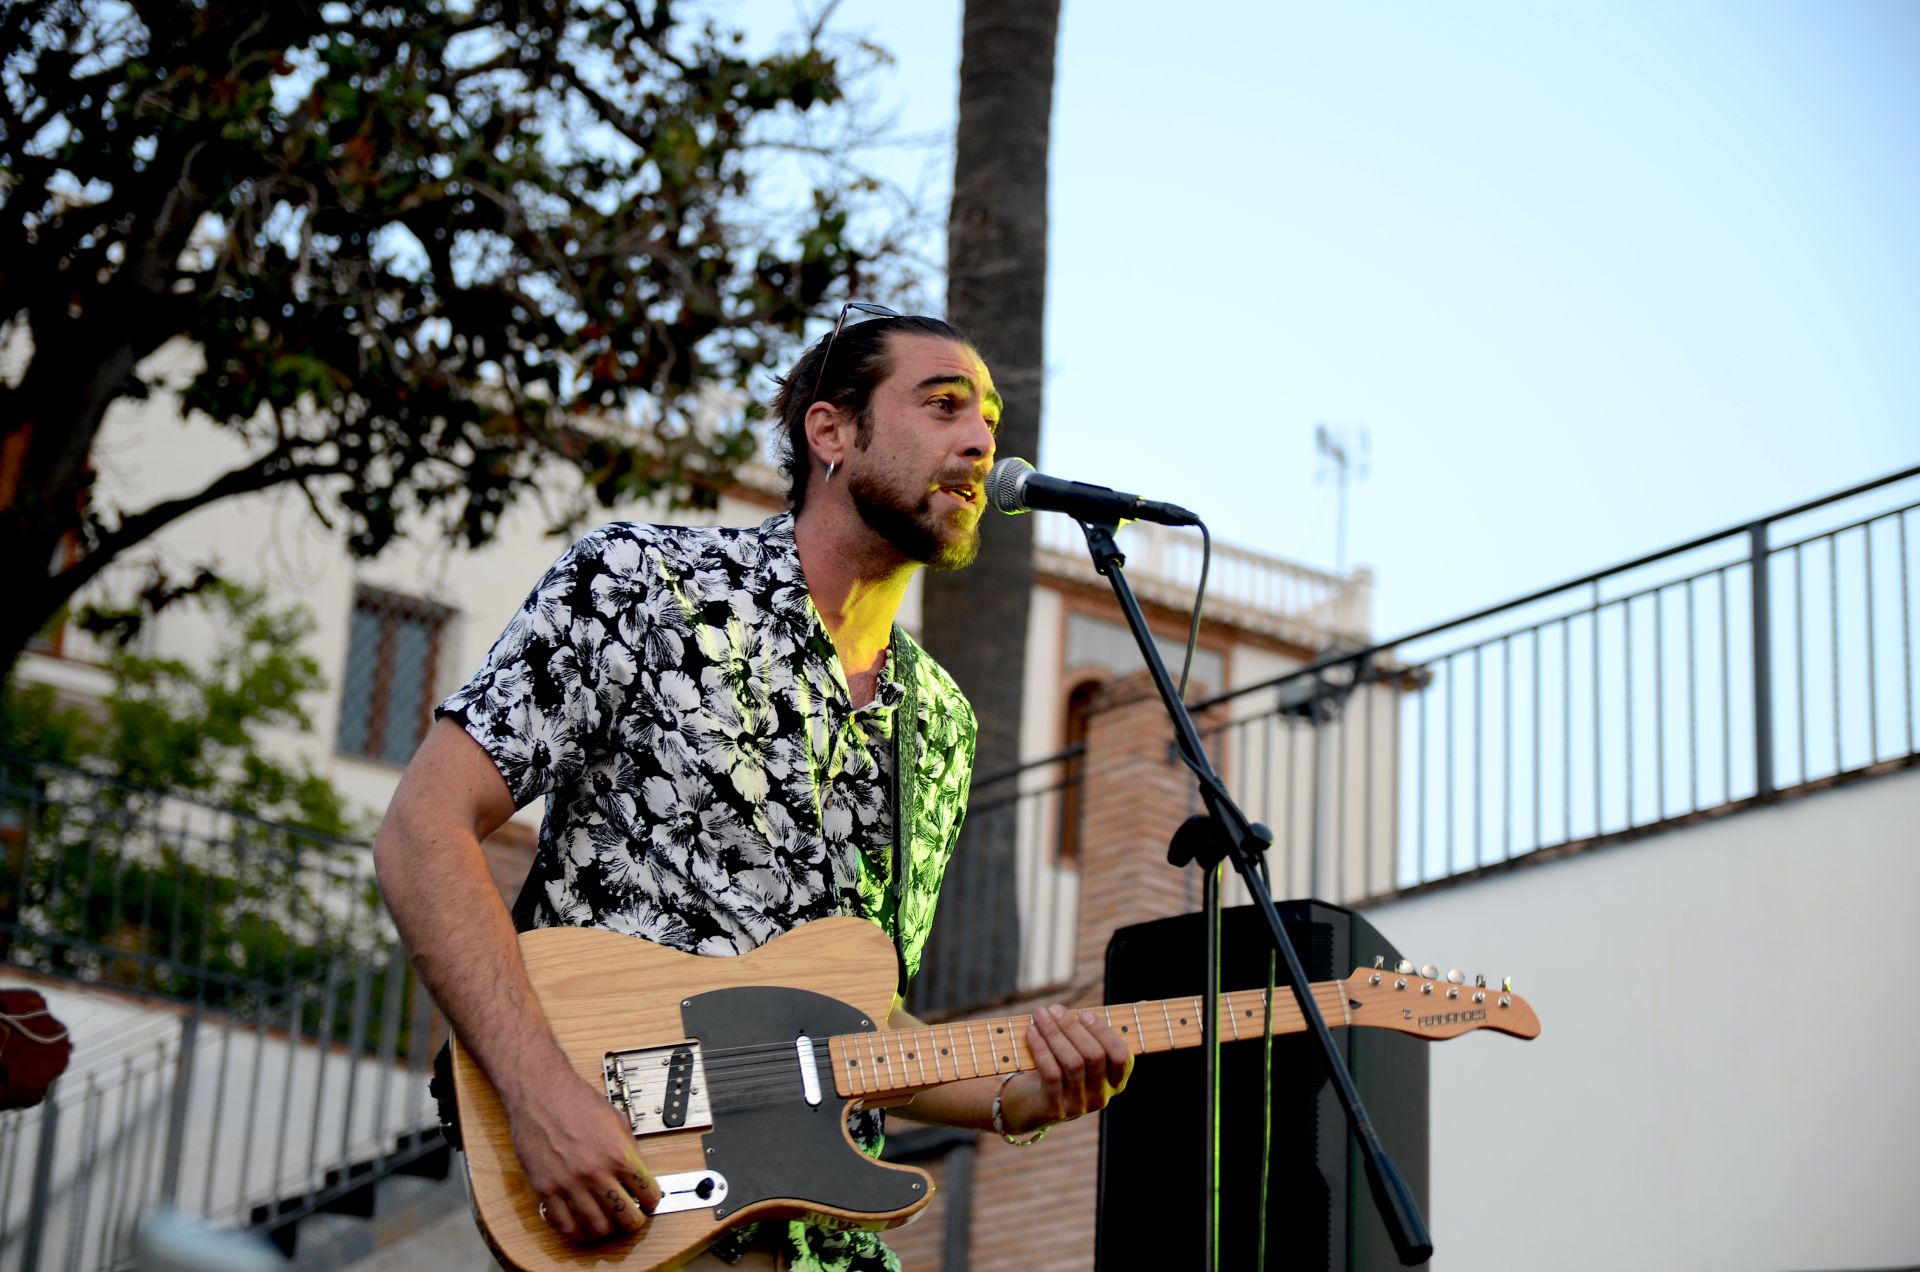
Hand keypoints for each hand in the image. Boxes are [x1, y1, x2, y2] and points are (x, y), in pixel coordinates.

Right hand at [508, 1069, 663, 1241]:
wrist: (541, 1093)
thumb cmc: (576, 1100)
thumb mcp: (617, 1119)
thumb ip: (629, 1149)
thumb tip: (638, 1172)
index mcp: (618, 1154)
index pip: (647, 1192)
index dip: (652, 1201)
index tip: (650, 1203)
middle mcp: (596, 1172)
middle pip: (625, 1216)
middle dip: (633, 1222)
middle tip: (632, 1219)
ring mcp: (570, 1183)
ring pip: (596, 1226)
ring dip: (606, 1230)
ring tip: (607, 1224)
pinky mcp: (546, 1189)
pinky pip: (563, 1224)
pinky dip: (575, 1230)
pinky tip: (579, 1224)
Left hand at [1005, 1004, 1133, 1133]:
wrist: (1028, 1106)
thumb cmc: (1056, 1071)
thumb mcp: (1076, 1056)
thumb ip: (1081, 1037)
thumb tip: (1067, 1013)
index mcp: (1114, 1083)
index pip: (1122, 1057)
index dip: (1105, 1033)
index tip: (1085, 1014)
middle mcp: (1100, 1097)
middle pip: (1094, 1056)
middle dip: (1073, 1028)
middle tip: (1054, 1010)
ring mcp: (1079, 1106)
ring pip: (1073, 1063)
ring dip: (1054, 1034)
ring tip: (1040, 1015)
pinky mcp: (1055, 1109)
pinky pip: (1051, 1073)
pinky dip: (1041, 1048)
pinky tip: (1031, 1032)